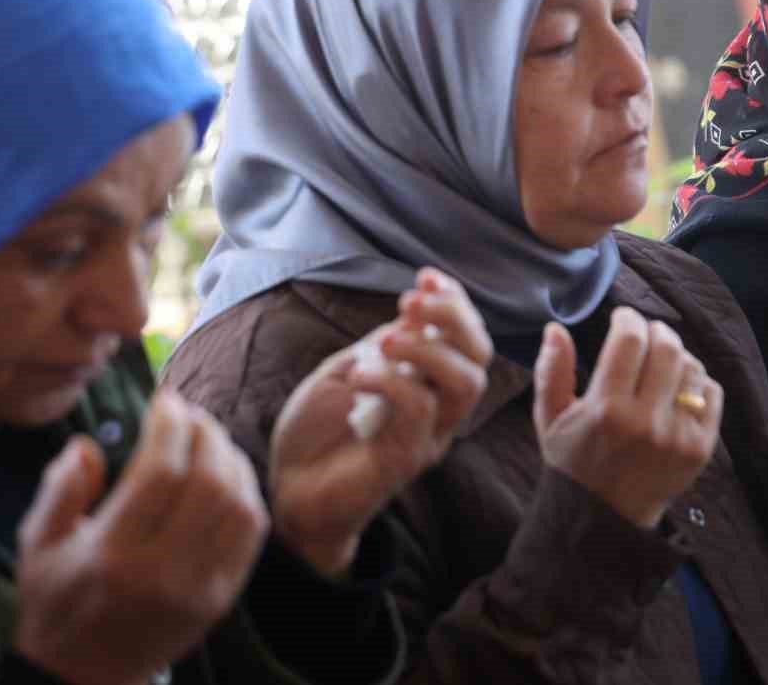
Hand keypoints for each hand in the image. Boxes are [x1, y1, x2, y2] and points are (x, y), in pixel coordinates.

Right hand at [14, 390, 267, 684]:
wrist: (82, 679)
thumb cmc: (56, 604)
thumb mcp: (38, 546)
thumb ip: (61, 489)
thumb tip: (88, 443)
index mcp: (112, 556)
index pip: (160, 473)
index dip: (169, 426)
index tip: (165, 401)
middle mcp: (162, 572)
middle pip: (207, 481)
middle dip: (204, 433)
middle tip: (191, 413)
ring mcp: (199, 588)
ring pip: (238, 504)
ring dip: (230, 458)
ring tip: (209, 438)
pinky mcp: (221, 599)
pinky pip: (251, 533)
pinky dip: (247, 493)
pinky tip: (229, 473)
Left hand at [269, 268, 491, 577]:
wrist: (288, 491)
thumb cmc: (317, 430)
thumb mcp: (349, 369)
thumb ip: (382, 345)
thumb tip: (414, 310)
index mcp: (428, 383)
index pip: (466, 338)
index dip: (456, 302)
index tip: (427, 275)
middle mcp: (439, 410)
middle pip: (479, 358)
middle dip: (453, 317)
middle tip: (409, 300)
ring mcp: (427, 436)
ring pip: (463, 384)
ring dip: (427, 348)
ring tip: (384, 338)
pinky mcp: (405, 459)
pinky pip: (419, 411)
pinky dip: (391, 381)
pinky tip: (357, 377)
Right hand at [533, 307, 720, 527]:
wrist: (605, 518)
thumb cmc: (574, 463)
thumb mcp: (550, 419)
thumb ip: (551, 371)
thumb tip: (556, 328)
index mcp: (606, 410)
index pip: (629, 340)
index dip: (628, 319)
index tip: (622, 318)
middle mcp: (645, 421)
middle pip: (666, 348)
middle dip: (656, 331)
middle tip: (646, 335)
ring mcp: (678, 436)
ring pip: (692, 367)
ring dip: (678, 355)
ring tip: (662, 362)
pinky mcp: (701, 449)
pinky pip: (712, 395)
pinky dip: (698, 383)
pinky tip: (678, 388)